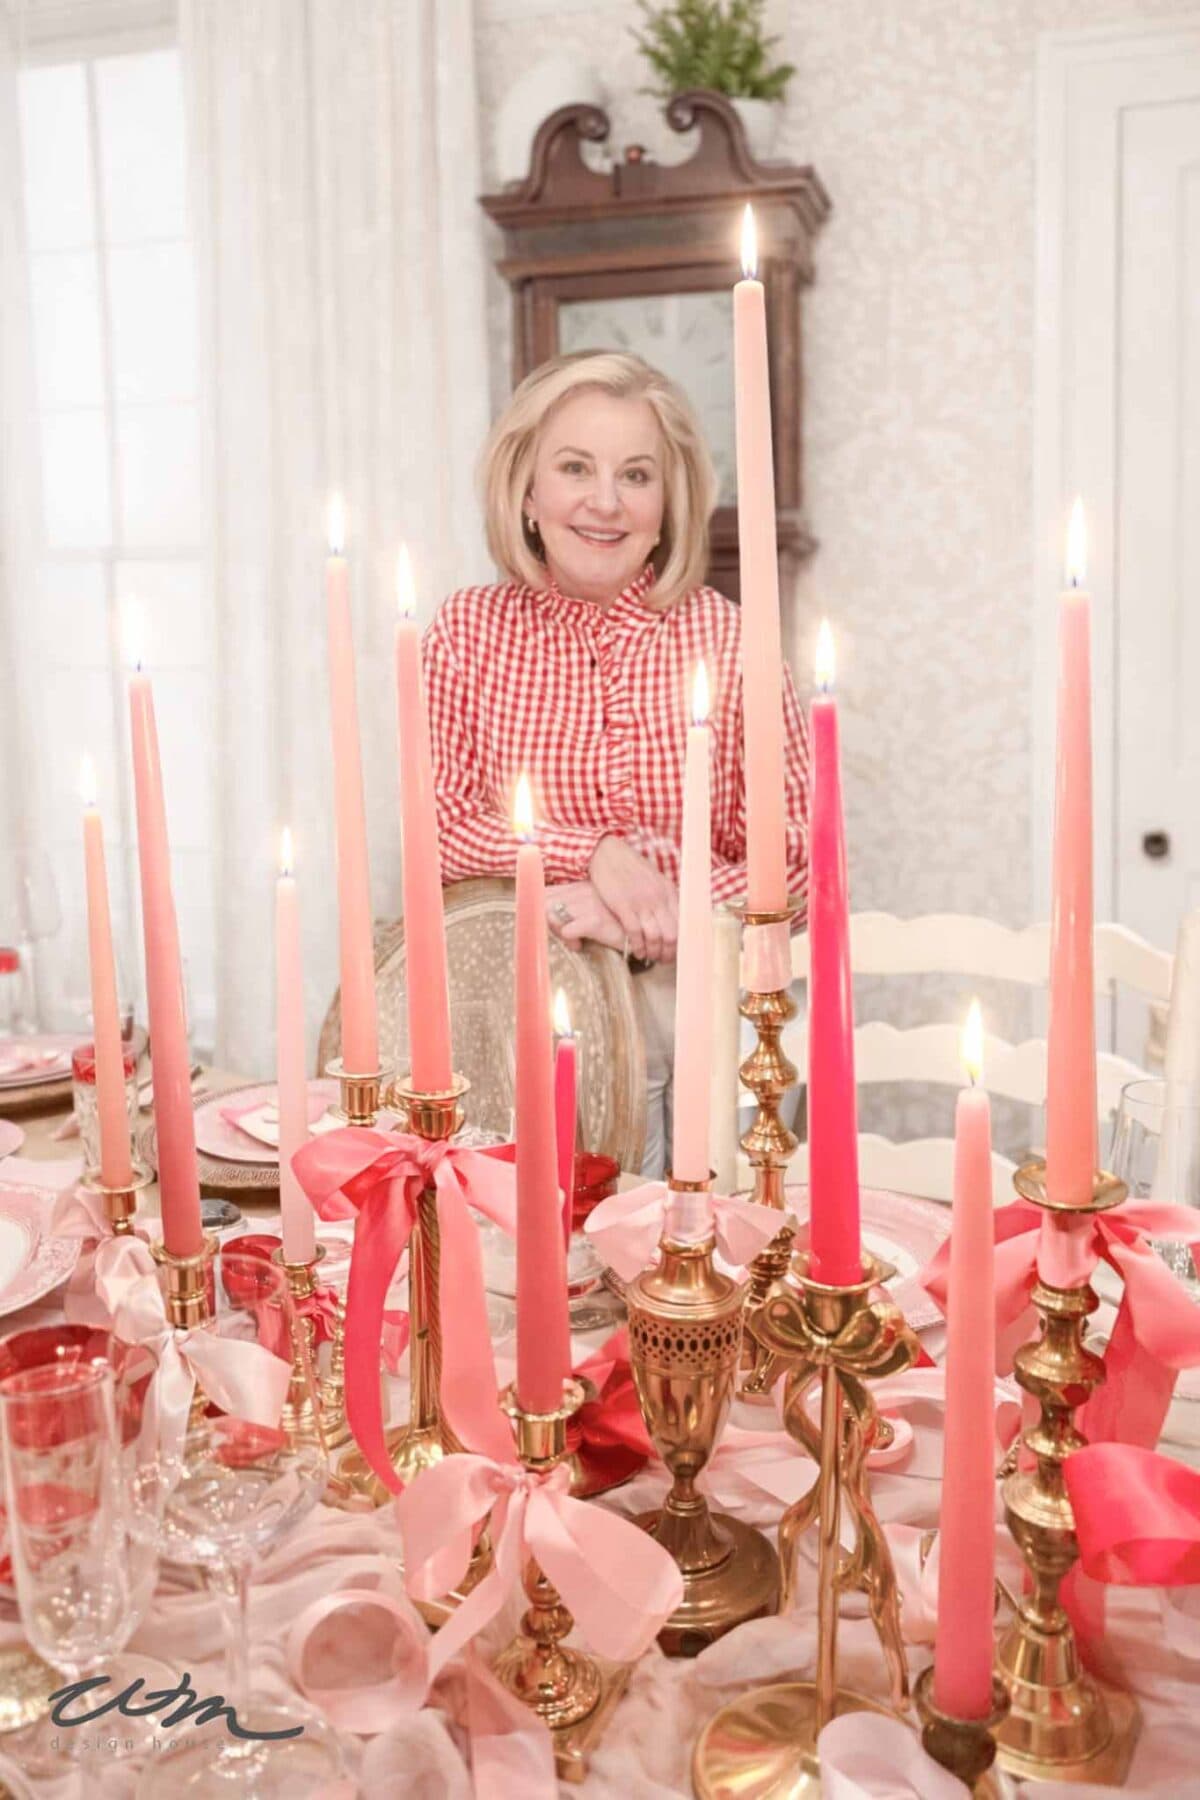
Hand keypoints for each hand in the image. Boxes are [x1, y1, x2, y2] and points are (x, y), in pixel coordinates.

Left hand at [545, 881, 625, 953]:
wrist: (643, 930)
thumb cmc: (616, 922)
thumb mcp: (593, 909)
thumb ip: (573, 908)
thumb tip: (550, 920)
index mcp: (580, 887)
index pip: (546, 892)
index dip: (539, 909)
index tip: (547, 925)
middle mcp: (582, 891)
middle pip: (544, 902)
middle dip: (545, 922)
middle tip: (559, 935)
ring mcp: (588, 904)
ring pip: (551, 915)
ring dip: (556, 932)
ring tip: (570, 941)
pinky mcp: (595, 920)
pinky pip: (566, 930)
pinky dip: (569, 941)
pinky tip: (579, 945)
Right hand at [587, 835, 678, 963]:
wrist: (608, 854)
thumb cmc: (631, 868)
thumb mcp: (656, 880)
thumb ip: (666, 898)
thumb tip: (675, 917)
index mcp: (669, 892)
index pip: (684, 924)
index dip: (682, 943)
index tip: (677, 951)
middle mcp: (659, 898)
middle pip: (672, 935)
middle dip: (669, 952)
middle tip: (664, 960)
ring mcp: (641, 903)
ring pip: (655, 937)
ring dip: (654, 952)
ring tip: (650, 958)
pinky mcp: (623, 906)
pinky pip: (635, 933)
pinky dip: (638, 947)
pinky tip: (637, 952)